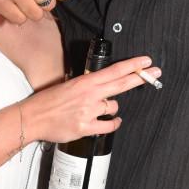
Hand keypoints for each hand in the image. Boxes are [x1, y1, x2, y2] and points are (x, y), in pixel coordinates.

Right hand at [21, 56, 160, 143]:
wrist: (32, 118)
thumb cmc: (48, 101)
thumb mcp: (69, 85)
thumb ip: (88, 85)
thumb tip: (104, 85)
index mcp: (85, 82)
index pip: (114, 71)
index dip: (132, 66)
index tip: (146, 62)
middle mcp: (89, 95)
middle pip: (121, 84)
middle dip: (141, 78)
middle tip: (156, 72)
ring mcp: (88, 111)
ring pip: (114, 107)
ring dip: (112, 108)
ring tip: (101, 109)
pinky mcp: (85, 127)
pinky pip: (108, 126)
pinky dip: (112, 124)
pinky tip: (112, 122)